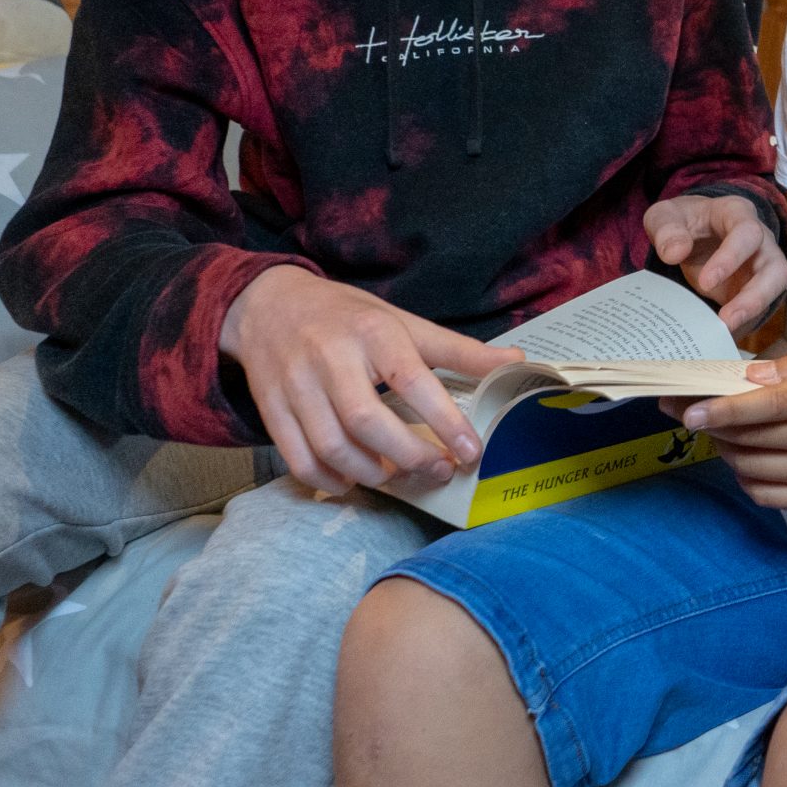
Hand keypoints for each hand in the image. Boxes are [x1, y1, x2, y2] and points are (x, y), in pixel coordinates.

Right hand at [219, 266, 523, 494]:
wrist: (269, 304)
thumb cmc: (348, 317)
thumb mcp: (403, 322)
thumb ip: (456, 349)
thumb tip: (516, 360)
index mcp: (373, 331)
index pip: (412, 380)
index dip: (444, 420)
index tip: (470, 451)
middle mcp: (331, 357)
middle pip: (367, 421)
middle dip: (408, 456)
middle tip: (438, 471)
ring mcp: (296, 384)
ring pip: (331, 446)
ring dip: (370, 473)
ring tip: (398, 477)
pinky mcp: (270, 407)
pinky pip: (297, 458)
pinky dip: (327, 480)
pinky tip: (353, 481)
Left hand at [644, 194, 786, 331]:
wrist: (690, 232)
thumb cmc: (682, 222)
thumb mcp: (664, 217)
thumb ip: (665, 229)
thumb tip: (675, 252)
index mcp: (737, 214)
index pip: (747, 232)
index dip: (732, 257)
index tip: (706, 282)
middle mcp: (759, 239)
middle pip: (776, 266)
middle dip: (755, 295)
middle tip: (727, 319)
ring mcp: (762, 265)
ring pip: (776, 288)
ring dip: (755, 311)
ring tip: (726, 329)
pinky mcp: (756, 288)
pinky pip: (759, 307)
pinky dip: (744, 322)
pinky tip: (720, 334)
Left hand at [676, 345, 786, 510]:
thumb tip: (750, 376)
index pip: (769, 404)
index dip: (723, 408)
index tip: (688, 408)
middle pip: (755, 437)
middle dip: (715, 426)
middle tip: (694, 411)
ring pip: (755, 467)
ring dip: (728, 450)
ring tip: (721, 432)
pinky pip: (770, 496)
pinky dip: (747, 478)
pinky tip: (746, 459)